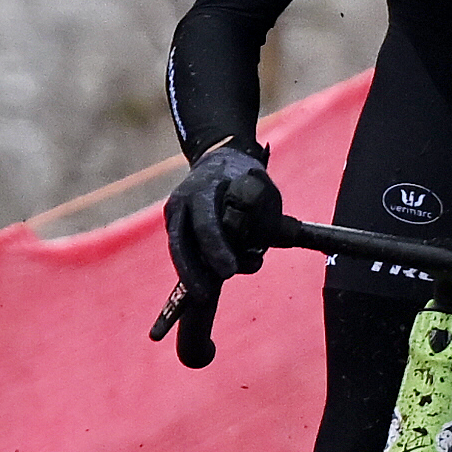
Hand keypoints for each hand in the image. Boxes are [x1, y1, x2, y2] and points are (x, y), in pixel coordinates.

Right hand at [165, 142, 280, 286]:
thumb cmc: (244, 174)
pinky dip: (193, 265)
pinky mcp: (175, 224)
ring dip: (192, 273)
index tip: (228, 271)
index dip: (216, 250)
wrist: (218, 157)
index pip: (206, 225)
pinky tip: (206, 280)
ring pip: (179, 250)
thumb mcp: (259, 183)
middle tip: (205, 295)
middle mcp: (182, 201)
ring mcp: (175, 213)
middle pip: (181, 244)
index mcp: (203, 189)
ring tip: (207, 292)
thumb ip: (265, 211)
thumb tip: (276, 237)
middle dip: (193, 273)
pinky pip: (182, 249)